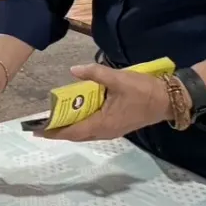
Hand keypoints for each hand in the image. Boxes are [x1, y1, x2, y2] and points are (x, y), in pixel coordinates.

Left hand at [37, 64, 175, 142]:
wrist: (168, 100)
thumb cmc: (143, 90)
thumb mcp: (118, 78)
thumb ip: (95, 74)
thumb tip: (74, 70)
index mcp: (103, 124)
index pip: (73, 131)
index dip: (55, 131)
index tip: (38, 131)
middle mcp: (105, 131)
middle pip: (77, 135)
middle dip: (59, 130)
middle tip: (42, 123)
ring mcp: (112, 130)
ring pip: (86, 133)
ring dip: (71, 128)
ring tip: (55, 119)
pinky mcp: (117, 126)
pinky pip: (94, 129)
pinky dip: (82, 124)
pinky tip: (77, 114)